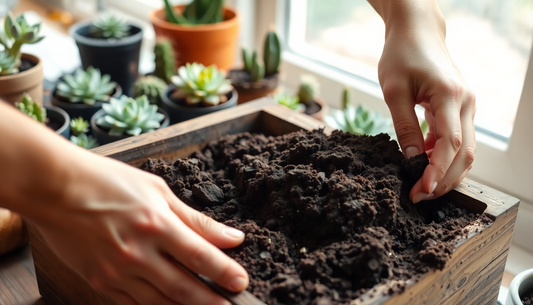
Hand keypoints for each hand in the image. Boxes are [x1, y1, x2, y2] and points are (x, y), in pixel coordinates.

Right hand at [31, 153, 247, 304]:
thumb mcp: (157, 190)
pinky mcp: (100, 282)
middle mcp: (138, 253)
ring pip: (161, 301)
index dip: (224, 271)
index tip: (241, 281)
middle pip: (184, 286)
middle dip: (212, 299)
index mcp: (156, 224)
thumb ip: (195, 218)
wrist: (55, 189)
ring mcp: (117, 271)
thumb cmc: (108, 182)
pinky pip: (134, 303)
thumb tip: (231, 236)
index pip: (200, 255)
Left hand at [374, 1, 475, 202]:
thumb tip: (409, 160)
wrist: (416, 32)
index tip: (421, 191)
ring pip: (465, 150)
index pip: (450, 144)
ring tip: (420, 187)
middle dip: (444, 180)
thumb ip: (403, 126)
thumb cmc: (401, 55)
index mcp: (450, 96)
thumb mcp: (393, 91)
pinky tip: (422, 164)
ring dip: (446, 172)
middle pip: (465, 154)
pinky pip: (456, 140)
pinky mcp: (459, 109)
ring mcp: (466, 106)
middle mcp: (466, 103)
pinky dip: (442, 157)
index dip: (437, 172)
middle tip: (418, 197)